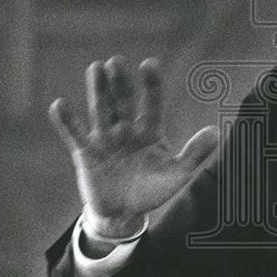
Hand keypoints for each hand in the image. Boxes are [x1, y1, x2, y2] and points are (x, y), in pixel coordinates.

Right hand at [48, 56, 218, 238]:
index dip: (151, 84)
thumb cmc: (151, 191)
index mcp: (149, 131)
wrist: (123, 214)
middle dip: (120, 83)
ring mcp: (105, 139)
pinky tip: (59, 104)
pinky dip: (67, 121)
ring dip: (97, 90)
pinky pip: (74, 135)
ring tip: (95, 68)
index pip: (151, 103)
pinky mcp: (85, 153)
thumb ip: (194, 154)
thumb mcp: (177, 175)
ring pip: (101, 110)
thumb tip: (217, 132)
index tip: (149, 64)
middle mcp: (126, 129)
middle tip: (116, 62)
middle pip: (123, 101)